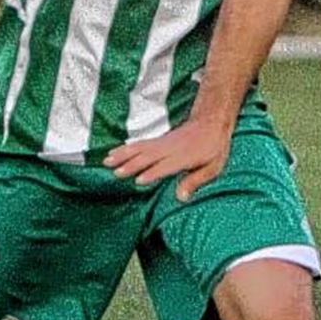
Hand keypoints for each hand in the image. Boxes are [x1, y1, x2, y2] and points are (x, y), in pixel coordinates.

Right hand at [104, 120, 231, 198]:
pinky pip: (139, 144)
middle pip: (149, 156)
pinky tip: (112, 153)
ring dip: (123, 155)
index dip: (153, 172)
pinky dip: (124, 148)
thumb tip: (180, 198)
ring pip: (140, 148)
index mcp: (185, 157)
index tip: (139, 180)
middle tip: (117, 173)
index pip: (166, 165)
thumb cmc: (214, 148)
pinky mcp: (157, 141)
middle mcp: (171, 149)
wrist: (210, 122)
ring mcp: (162, 143)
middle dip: (132, 164)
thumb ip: (196, 181)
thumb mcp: (213, 167)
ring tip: (107, 162)